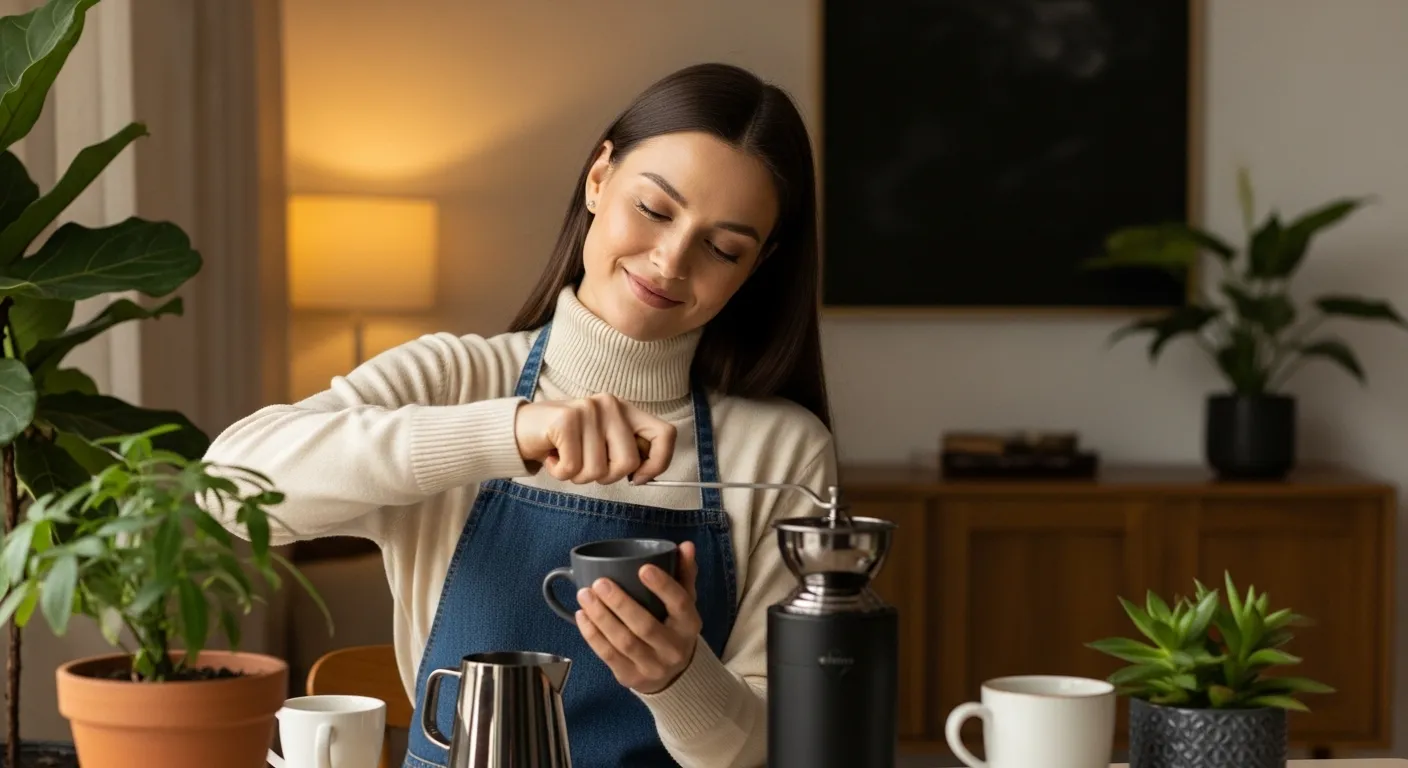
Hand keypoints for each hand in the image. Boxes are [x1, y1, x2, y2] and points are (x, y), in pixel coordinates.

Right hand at [514, 394, 675, 483]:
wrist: (520, 429)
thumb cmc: (565, 442)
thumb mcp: (601, 443)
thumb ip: (626, 452)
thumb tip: (646, 475)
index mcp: (625, 410)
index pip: (665, 434)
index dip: (658, 463)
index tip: (639, 479)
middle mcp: (610, 404)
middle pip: (629, 462)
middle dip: (606, 477)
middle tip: (586, 467)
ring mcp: (588, 410)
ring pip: (598, 470)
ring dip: (579, 476)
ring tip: (566, 459)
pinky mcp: (565, 420)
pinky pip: (573, 468)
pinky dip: (560, 473)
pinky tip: (552, 457)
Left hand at [575, 541, 701, 694]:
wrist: (673, 676)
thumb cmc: (674, 628)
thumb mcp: (684, 603)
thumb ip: (685, 573)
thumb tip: (686, 545)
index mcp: (690, 625)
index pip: (680, 604)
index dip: (663, 586)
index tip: (643, 568)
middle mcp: (674, 649)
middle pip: (645, 625)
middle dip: (620, 603)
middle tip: (600, 582)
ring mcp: (652, 666)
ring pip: (623, 641)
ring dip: (601, 617)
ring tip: (584, 595)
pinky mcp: (630, 677)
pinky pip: (608, 655)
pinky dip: (592, 635)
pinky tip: (582, 616)